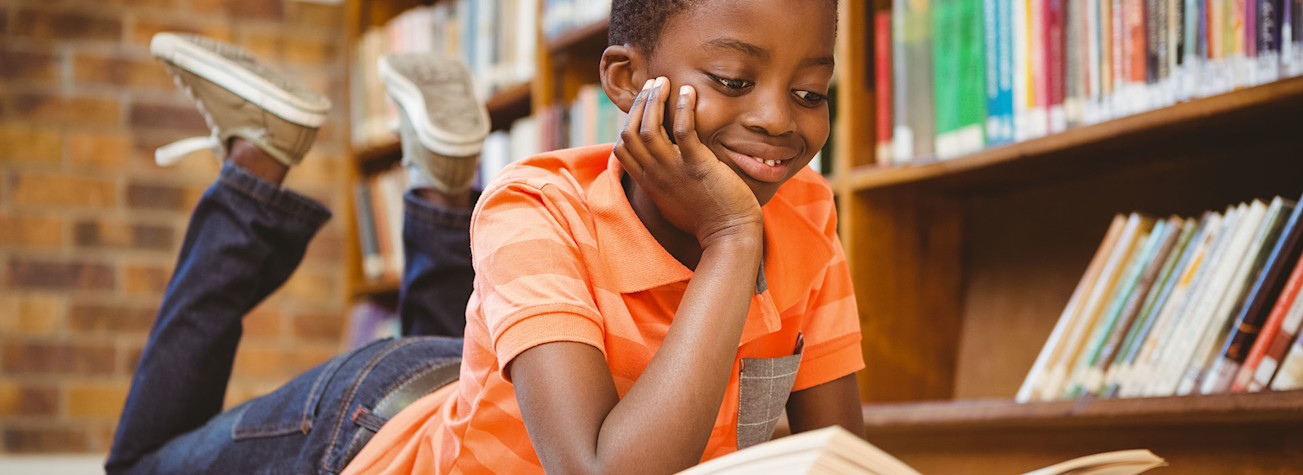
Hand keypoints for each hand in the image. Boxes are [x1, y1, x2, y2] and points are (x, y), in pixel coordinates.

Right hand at [614, 77, 762, 245]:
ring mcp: (674, 171)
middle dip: (640, 103)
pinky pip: (684, 131)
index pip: (621, 147)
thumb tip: (659, 163)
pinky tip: (689, 93)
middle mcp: (655, 175)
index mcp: (648, 182)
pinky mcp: (697, 166)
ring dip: (654, 100)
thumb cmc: (705, 218)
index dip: (628, 120)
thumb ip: (661, 180)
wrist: (728, 236)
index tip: (643, 104)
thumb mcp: (671, 199)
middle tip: (653, 84)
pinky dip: (684, 108)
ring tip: (664, 82)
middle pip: (631, 132)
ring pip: (650, 128)